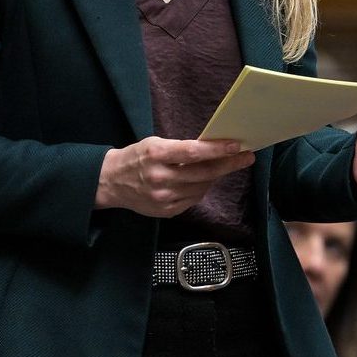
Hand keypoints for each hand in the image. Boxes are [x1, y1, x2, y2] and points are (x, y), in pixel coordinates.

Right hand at [96, 137, 254, 217]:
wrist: (110, 182)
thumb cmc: (135, 158)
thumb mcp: (154, 144)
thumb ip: (180, 149)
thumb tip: (212, 150)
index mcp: (156, 155)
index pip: (193, 152)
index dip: (218, 149)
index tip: (237, 146)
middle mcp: (160, 178)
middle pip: (203, 173)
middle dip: (229, 164)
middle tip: (246, 157)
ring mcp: (163, 197)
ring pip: (202, 188)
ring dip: (216, 177)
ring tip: (223, 166)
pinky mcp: (166, 211)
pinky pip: (193, 200)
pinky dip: (202, 189)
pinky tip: (203, 181)